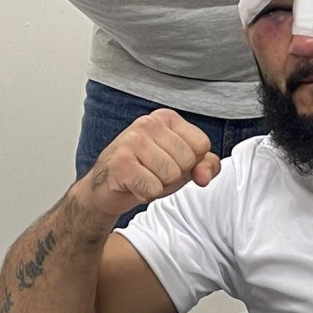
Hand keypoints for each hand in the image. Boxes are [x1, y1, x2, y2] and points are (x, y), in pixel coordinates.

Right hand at [79, 109, 220, 217]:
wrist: (106, 186)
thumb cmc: (146, 171)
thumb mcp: (183, 166)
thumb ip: (206, 166)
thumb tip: (204, 175)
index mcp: (166, 118)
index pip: (201, 144)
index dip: (191, 163)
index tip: (171, 162)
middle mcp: (148, 123)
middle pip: (187, 161)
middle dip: (174, 177)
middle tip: (154, 173)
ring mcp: (132, 140)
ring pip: (171, 176)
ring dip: (159, 186)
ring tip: (144, 179)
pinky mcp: (120, 162)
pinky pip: (152, 188)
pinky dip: (145, 195)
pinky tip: (133, 185)